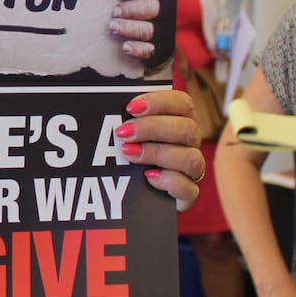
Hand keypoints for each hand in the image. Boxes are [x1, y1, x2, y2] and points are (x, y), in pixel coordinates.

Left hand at [109, 0, 160, 59]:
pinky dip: (138, 49)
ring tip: (113, 27)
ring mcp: (164, 31)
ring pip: (149, 29)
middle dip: (131, 10)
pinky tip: (125, 47)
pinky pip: (151, 50)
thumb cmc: (135, 3)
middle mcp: (166, 10)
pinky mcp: (160, 48)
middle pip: (151, 8)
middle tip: (115, 12)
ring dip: (130, 28)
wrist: (153, 33)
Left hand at [120, 90, 203, 210]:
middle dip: (152, 128)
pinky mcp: (187, 194)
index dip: (159, 102)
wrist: (120, 191)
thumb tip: (104, 103)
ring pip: (191, 158)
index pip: (182, 103)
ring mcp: (191, 170)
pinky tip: (148, 177)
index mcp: (178, 120)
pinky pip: (190, 189)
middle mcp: (189, 143)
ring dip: (158, 154)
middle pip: (187, 128)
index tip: (130, 108)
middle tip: (123, 132)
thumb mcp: (120, 132)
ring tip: (129, 154)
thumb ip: (119, 116)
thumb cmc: (121, 153)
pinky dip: (170, 182)